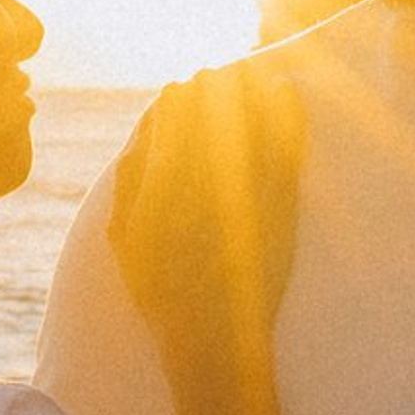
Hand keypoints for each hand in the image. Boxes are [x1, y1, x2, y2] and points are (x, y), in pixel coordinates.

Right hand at [110, 69, 305, 374]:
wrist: (214, 335)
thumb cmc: (162, 291)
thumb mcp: (125, 238)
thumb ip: (130, 181)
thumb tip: (142, 136)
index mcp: (161, 175)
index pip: (171, 105)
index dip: (180, 96)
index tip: (187, 92)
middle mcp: (203, 170)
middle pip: (213, 99)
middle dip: (217, 88)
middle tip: (222, 81)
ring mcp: (245, 182)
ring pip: (252, 110)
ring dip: (254, 89)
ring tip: (261, 79)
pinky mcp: (281, 198)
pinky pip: (286, 139)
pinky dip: (288, 111)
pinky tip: (289, 97)